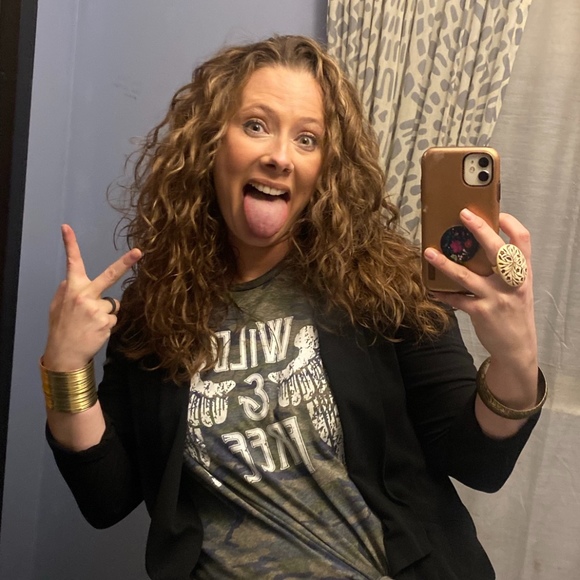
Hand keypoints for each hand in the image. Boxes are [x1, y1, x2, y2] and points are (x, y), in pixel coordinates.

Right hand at [43, 225, 141, 370]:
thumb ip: (66, 291)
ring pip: (112, 304)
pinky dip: (107, 324)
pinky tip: (95, 331)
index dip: (70, 244)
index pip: (72, 263)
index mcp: (72, 289)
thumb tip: (71, 279)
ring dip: (105, 313)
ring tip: (90, 324)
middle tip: (139, 251)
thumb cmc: (61, 329)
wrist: (65, 354)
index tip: (67, 228)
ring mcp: (97, 309)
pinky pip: (113, 318)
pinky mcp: (107, 322)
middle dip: (125, 262)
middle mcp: (86, 295)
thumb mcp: (57, 307)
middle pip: (109, 275)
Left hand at [423, 209, 536, 364]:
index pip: (523, 241)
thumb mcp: (519, 288)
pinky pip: (456, 299)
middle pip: (498, 250)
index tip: (496, 213)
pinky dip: (442, 294)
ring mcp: (495, 297)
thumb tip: (481, 246)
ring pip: (466, 275)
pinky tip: (431, 290)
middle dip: (480, 229)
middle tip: (463, 214)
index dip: (511, 224)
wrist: (518, 347)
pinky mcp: (480, 312)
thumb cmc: (515, 311)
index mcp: (523, 273)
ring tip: (428, 253)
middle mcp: (512, 283)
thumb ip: (506, 269)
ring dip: (444, 263)